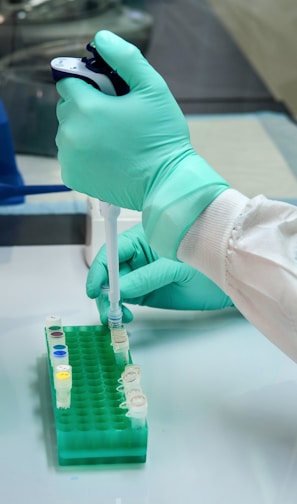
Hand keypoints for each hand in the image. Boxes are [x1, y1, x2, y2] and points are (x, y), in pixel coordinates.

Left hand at [56, 30, 227, 258]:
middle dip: (85, 108)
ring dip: (83, 131)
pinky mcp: (71, 176)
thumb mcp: (153, 88)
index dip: (89, 85)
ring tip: (113, 141)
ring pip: (67, 132)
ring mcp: (69, 157)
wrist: (165, 183)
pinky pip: (69, 155)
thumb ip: (125, 58)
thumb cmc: (162, 136)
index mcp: (87, 107)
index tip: (109, 96)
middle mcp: (70, 132)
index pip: (69, 82)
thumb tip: (101, 39)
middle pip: (66, 108)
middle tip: (115, 120)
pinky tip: (106, 158)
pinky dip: (83, 154)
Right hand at [86, 224, 232, 324]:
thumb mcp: (176, 268)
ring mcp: (140, 276)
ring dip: (109, 304)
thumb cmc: (206, 262)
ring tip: (117, 317)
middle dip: (103, 292)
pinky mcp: (146, 293)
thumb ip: (147, 277)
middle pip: (109, 272)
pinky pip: (125, 300)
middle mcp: (137, 257)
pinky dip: (119, 310)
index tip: (95, 289)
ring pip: (114, 289)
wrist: (226, 281)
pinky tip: (124, 317)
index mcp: (142, 240)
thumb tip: (119, 290)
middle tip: (107, 310)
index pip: (112, 252)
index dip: (100, 269)